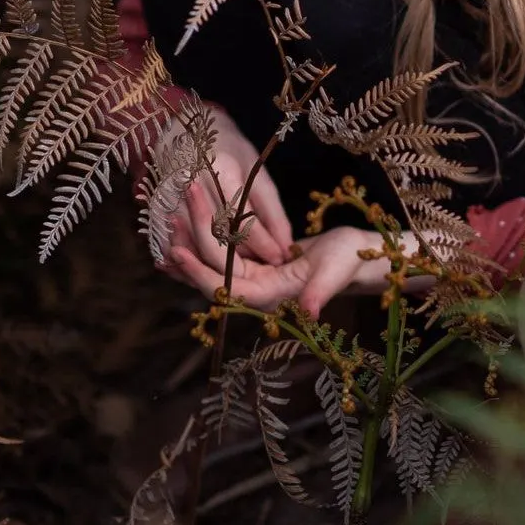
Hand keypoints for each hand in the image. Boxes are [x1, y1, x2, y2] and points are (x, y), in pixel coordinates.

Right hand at [159, 105, 293, 274]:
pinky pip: (172, 246)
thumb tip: (286, 243)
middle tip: (264, 268)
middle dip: (245, 258)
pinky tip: (207, 267)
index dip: (265, 244)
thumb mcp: (253, 166)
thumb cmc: (223, 143)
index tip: (282, 257)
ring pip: (196, 246)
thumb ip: (270, 207)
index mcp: (221, 170)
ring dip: (220, 263)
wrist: (178, 124)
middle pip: (220, 237)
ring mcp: (168, 199)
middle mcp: (191, 186)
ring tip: (242, 269)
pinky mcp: (153, 210)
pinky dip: (190, 261)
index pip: (245, 219)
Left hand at [164, 226, 385, 316]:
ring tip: (169, 219)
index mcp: (268, 297)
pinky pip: (222, 253)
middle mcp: (254, 291)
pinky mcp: (255, 263)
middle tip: (173, 213)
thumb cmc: (348, 262)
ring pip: (212, 263)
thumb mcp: (335, 272)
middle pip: (211, 272)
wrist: (355, 257)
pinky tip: (186, 226)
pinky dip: (203, 241)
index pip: (224, 287)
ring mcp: (253, 278)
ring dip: (191, 242)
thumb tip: (310, 312)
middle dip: (191, 245)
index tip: (177, 249)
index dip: (199, 271)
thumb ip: (320, 293)